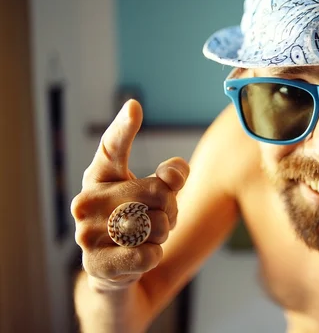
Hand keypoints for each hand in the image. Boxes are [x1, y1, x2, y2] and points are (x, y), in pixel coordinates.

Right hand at [71, 100, 189, 289]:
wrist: (116, 269)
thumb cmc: (137, 220)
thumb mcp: (156, 194)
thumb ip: (170, 176)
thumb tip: (174, 174)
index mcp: (100, 176)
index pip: (112, 148)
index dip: (125, 128)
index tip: (135, 107)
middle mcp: (86, 201)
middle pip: (157, 192)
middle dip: (171, 207)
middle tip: (158, 216)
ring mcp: (86, 234)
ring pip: (157, 225)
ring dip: (164, 233)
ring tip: (146, 236)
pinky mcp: (96, 264)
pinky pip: (149, 253)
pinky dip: (155, 254)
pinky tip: (142, 255)